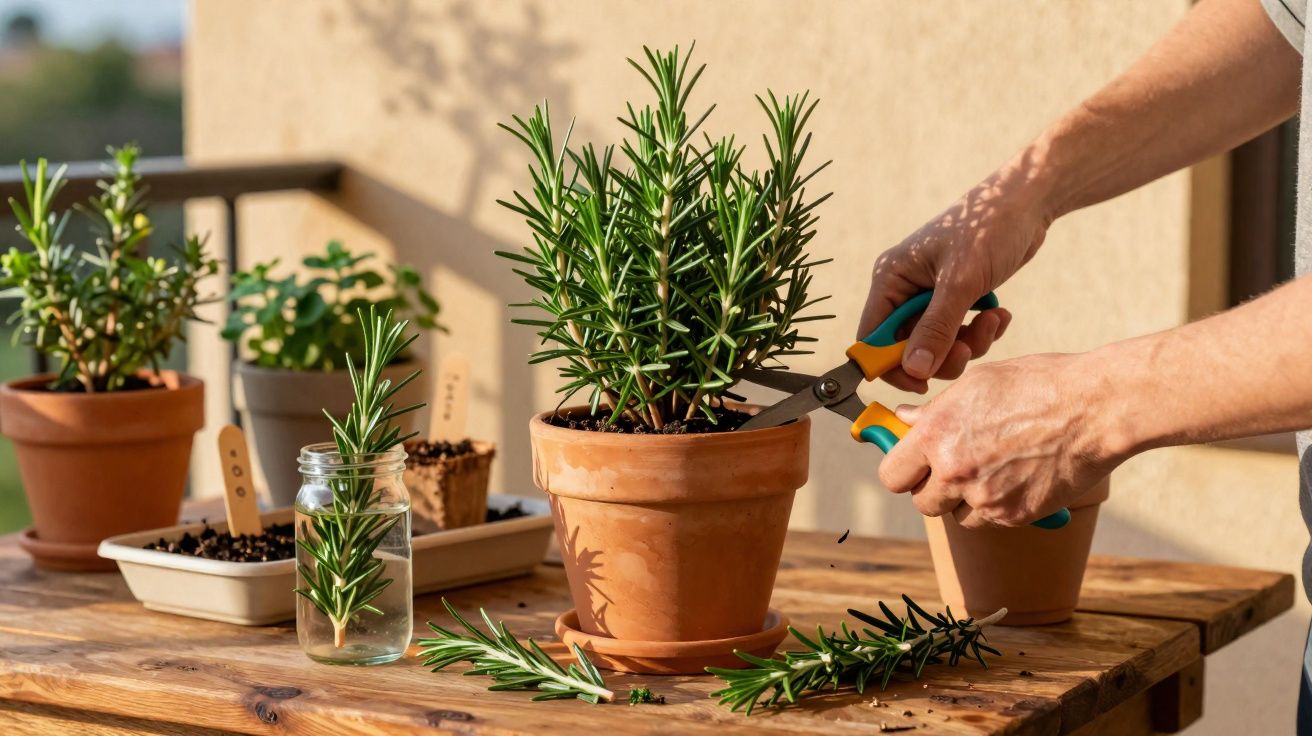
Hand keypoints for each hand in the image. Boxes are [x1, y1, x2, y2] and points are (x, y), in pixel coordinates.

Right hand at [858, 164, 1051, 392]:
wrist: (1028, 202)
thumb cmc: (987, 227)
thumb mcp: (961, 281)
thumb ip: (936, 328)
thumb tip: (914, 370)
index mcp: (891, 279)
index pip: (873, 338)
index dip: (890, 365)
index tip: (922, 381)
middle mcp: (904, 289)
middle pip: (906, 348)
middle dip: (940, 354)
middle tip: (968, 350)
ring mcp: (930, 295)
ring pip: (936, 345)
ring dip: (968, 343)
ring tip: (992, 321)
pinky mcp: (955, 299)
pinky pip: (959, 334)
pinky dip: (980, 332)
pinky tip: (999, 313)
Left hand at [877, 352, 1121, 527]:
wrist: (1095, 408)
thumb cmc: (1039, 385)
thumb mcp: (978, 383)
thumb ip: (936, 410)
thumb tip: (905, 420)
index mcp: (936, 433)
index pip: (892, 474)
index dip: (903, 470)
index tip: (914, 465)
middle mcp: (953, 469)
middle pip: (922, 502)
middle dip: (934, 489)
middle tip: (956, 469)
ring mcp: (984, 497)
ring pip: (956, 515)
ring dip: (966, 501)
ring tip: (994, 469)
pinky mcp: (1013, 514)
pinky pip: (991, 520)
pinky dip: (999, 506)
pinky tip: (1018, 477)